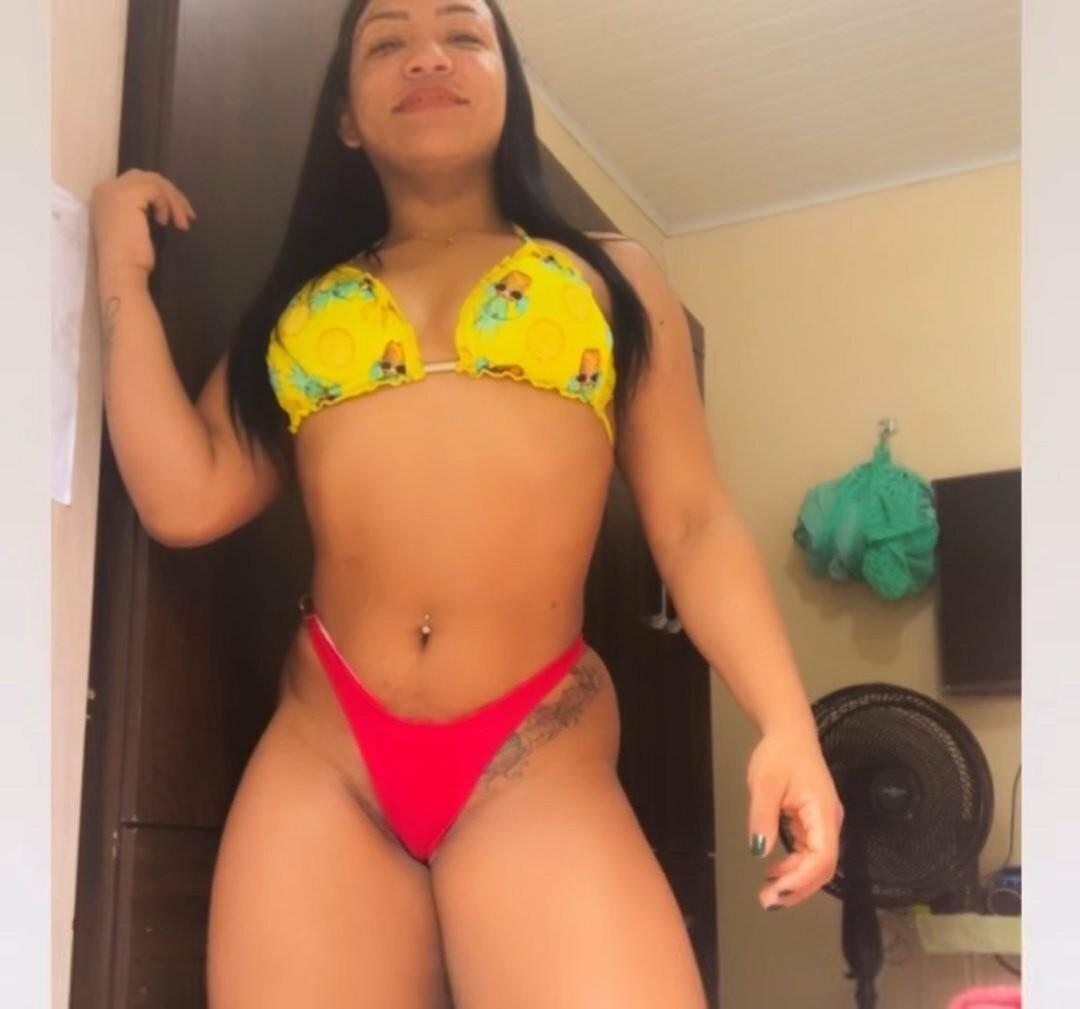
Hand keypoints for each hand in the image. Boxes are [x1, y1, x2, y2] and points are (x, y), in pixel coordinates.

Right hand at [89, 168, 196, 278]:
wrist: (120, 271)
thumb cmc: (129, 259)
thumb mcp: (134, 228)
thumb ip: (141, 211)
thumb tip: (165, 205)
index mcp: (104, 198)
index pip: (136, 184)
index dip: (160, 195)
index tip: (177, 214)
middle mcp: (105, 189)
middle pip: (145, 178)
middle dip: (170, 194)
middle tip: (188, 215)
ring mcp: (114, 189)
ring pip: (153, 182)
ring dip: (173, 201)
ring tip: (182, 224)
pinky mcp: (127, 194)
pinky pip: (155, 189)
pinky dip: (166, 204)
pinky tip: (165, 222)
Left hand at [745, 724, 843, 910]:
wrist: (789, 734)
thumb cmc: (779, 754)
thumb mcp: (764, 783)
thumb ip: (762, 817)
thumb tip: (759, 851)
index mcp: (822, 812)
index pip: (822, 857)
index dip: (801, 880)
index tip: (776, 892)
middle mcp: (829, 822)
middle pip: (823, 867)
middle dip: (797, 888)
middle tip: (767, 901)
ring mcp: (822, 824)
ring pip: (816, 864)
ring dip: (794, 881)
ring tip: (768, 892)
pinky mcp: (813, 823)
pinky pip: (808, 853)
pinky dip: (793, 867)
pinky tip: (774, 872)